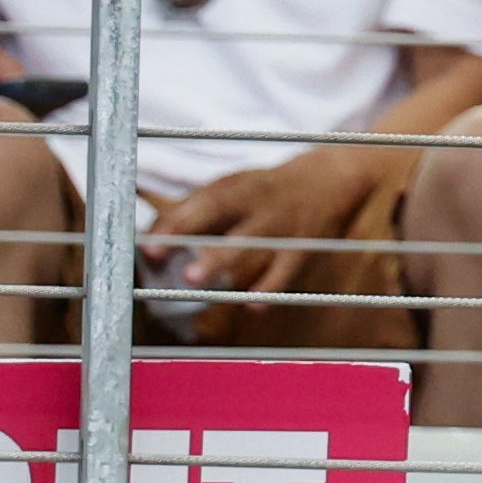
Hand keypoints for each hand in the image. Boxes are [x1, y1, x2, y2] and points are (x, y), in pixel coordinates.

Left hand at [148, 145, 379, 303]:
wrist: (331, 178)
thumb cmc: (267, 187)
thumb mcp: (235, 186)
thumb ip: (196, 208)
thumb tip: (152, 235)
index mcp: (241, 187)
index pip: (206, 204)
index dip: (177, 225)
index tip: (149, 247)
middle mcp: (262, 206)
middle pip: (233, 227)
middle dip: (208, 251)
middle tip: (183, 274)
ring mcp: (285, 228)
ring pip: (256, 248)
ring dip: (227, 266)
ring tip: (201, 285)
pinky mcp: (304, 249)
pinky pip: (287, 272)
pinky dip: (271, 288)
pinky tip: (251, 304)